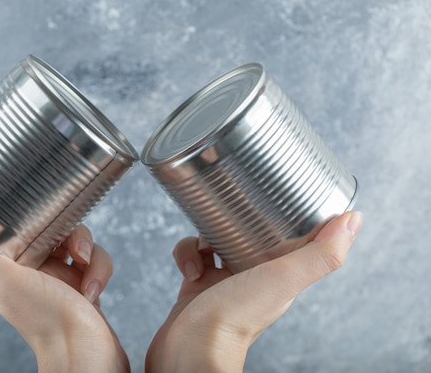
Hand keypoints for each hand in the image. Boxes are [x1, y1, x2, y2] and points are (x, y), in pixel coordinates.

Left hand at [0, 202, 129, 372]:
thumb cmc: (45, 322)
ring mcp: (53, 274)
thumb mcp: (2, 283)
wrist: (86, 354)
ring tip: (82, 264)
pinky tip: (93, 287)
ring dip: (84, 246)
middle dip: (56, 221)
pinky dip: (99, 267)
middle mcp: (25, 268)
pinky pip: (93, 256)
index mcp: (1, 267)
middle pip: (34, 222)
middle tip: (63, 236)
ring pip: (71, 235)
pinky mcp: (80, 280)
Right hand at [146, 211, 363, 372]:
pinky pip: (192, 255)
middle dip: (239, 219)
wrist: (193, 348)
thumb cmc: (237, 318)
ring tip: (205, 247)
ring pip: (217, 241)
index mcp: (281, 275)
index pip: (292, 236)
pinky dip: (186, 255)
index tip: (282, 193)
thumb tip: (355, 218)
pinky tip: (189, 268)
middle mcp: (255, 277)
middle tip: (232, 209)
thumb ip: (321, 253)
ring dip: (205, 237)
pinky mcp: (197, 284)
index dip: (289, 214)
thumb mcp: (284, 278)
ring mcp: (225, 281)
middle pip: (250, 234)